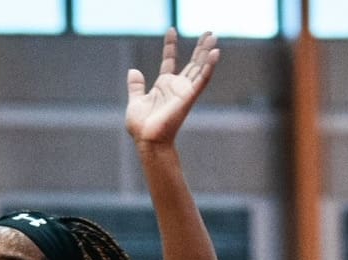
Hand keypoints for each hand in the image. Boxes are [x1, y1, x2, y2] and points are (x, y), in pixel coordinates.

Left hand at [127, 29, 218, 147]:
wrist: (146, 140)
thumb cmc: (141, 127)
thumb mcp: (135, 102)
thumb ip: (136, 86)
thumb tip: (133, 71)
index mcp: (163, 85)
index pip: (169, 60)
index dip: (170, 46)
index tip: (171, 30)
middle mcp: (176, 86)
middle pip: (192, 62)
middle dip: (200, 47)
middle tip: (209, 32)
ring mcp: (184, 91)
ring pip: (200, 67)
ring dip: (207, 52)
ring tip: (213, 37)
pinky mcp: (189, 97)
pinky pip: (202, 79)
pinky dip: (209, 66)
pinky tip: (215, 53)